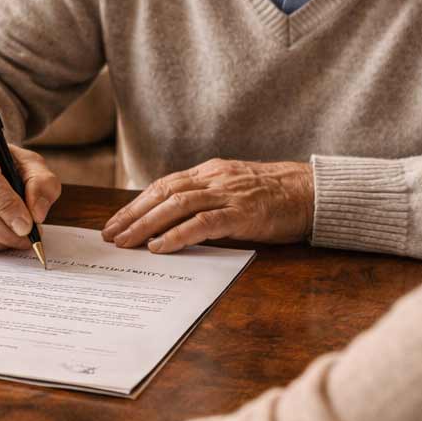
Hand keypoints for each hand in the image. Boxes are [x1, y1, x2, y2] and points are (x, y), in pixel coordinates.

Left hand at [100, 159, 312, 252]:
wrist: (312, 193)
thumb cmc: (275, 198)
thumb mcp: (235, 191)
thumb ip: (209, 201)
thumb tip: (175, 223)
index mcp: (211, 172)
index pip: (164, 185)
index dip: (137, 204)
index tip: (116, 222)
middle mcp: (214, 178)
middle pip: (162, 193)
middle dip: (132, 214)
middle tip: (110, 235)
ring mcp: (227, 194)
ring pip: (176, 205)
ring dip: (146, 225)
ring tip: (126, 242)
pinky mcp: (241, 213)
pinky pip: (202, 222)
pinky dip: (176, 235)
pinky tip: (159, 247)